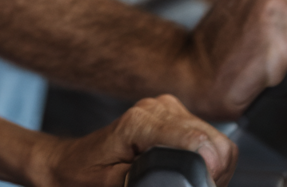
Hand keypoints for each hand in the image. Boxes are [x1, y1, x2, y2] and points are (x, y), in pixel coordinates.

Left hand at [35, 95, 236, 186]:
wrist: (70, 163)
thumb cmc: (85, 175)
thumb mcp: (111, 184)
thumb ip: (144, 181)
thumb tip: (177, 179)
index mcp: (140, 123)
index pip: (197, 141)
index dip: (210, 170)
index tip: (205, 186)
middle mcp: (155, 109)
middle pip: (212, 140)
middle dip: (216, 172)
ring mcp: (163, 108)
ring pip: (214, 138)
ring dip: (214, 165)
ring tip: (196, 181)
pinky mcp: (169, 114)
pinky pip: (205, 134)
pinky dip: (208, 156)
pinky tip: (193, 170)